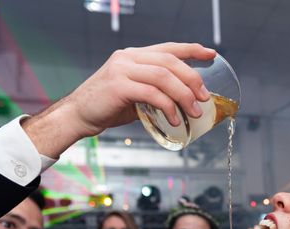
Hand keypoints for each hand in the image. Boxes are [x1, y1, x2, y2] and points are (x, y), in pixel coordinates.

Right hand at [24, 42, 215, 157]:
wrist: (78, 115)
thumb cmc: (107, 107)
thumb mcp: (134, 93)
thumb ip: (153, 90)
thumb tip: (181, 102)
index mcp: (134, 56)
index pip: (168, 48)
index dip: (192, 49)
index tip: (211, 54)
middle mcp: (128, 58)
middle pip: (170, 62)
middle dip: (192, 79)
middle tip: (204, 97)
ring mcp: (122, 70)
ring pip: (163, 77)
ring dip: (184, 95)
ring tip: (195, 112)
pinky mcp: (119, 86)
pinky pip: (152, 94)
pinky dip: (168, 107)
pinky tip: (175, 119)